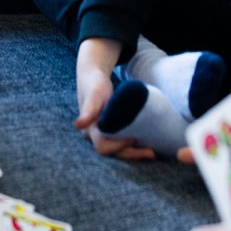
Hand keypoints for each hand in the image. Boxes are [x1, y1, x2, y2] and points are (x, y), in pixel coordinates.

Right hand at [75, 38, 154, 159]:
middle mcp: (93, 135)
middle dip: (131, 154)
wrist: (92, 76)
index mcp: (89, 129)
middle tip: (152, 154)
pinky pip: (120, 142)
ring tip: (152, 152)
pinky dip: (133, 146)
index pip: (103, 146)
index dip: (119, 146)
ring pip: (117, 150)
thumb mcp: (94, 95)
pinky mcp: (108, 131)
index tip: (134, 138)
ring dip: (134, 152)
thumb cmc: (94, 84)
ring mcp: (100, 134)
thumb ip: (88, 110)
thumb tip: (78, 125)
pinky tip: (146, 143)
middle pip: (112, 152)